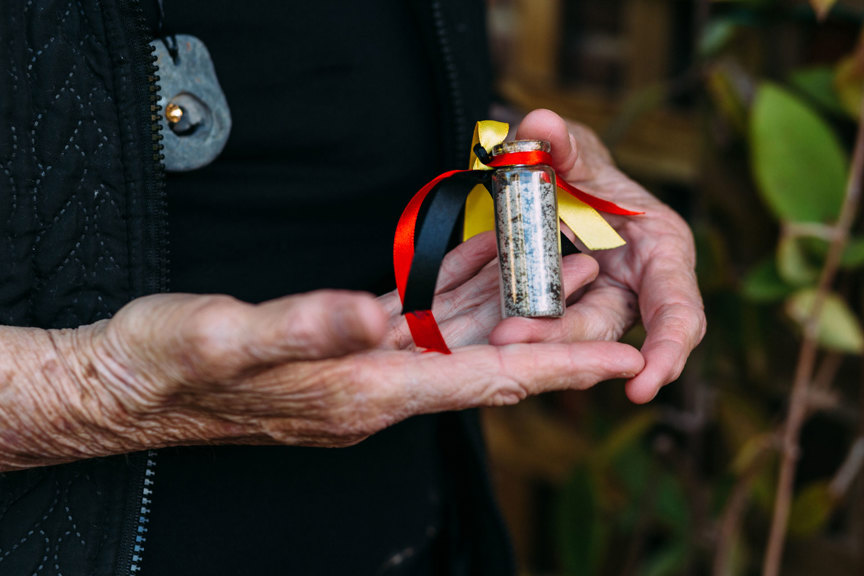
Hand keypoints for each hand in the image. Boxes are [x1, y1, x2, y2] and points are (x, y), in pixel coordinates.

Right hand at [76, 288, 642, 453]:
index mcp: (364, 389)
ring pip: (460, 339)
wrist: (130, 385)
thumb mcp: (228, 337)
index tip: (623, 357)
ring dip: (515, 307)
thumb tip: (368, 314)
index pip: (486, 379)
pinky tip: (480, 264)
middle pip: (490, 362)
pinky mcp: (345, 353)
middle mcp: (377, 388)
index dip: (560, 368)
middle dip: (556, 333)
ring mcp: (363, 373)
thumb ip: (304, 325)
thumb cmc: (172, 363)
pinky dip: (457, 293)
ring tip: (565, 268)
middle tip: (610, 291)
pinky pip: (420, 325)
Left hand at [487, 109, 705, 403]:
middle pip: (608, 330)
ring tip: (498, 335)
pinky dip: (522, 327)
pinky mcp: (563, 312)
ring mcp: (598, 304)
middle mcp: (636, 290)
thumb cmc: (589, 173)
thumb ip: (565, 143)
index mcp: (663, 254)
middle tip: (514, 338)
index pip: (677, 312)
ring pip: (570, 335)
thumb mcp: (580, 155)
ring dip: (537, 338)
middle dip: (565, 340)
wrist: (562, 187)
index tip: (646, 384)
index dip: (669, 349)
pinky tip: (493, 330)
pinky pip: (543, 325)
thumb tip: (539, 122)